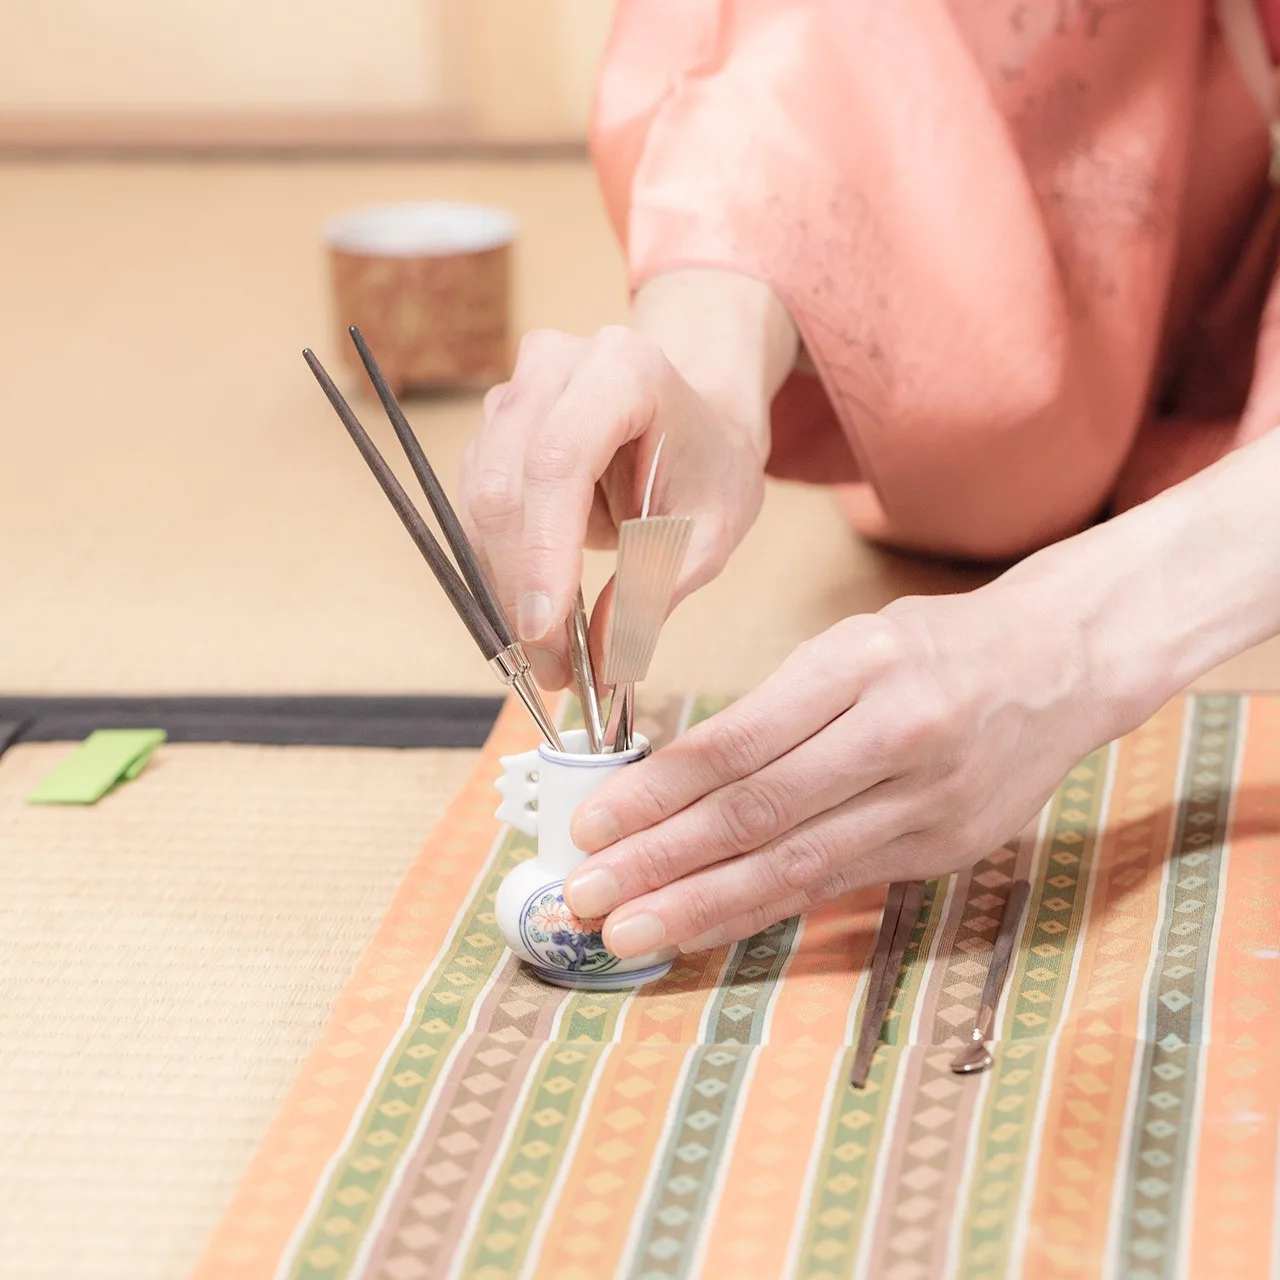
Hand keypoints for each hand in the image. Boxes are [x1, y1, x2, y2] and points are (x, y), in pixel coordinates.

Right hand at [458, 325, 768, 687]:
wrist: (697, 421)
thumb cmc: (710, 465)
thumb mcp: (709, 533)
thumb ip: (655, 589)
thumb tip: (602, 660)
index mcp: (622, 370)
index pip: (560, 462)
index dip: (543, 551)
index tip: (545, 630)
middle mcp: (555, 368)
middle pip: (506, 486)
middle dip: (520, 588)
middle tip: (552, 667)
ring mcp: (515, 393)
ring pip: (480, 503)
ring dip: (504, 586)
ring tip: (550, 650)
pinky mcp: (493, 428)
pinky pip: (476, 508)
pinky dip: (500, 568)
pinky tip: (535, 607)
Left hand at [562, 583, 1104, 955]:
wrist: (1061, 664)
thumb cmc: (938, 646)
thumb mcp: (852, 644)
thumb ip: (774, 711)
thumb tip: (673, 783)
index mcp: (861, 664)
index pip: (739, 741)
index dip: (658, 791)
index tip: (594, 824)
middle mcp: (897, 732)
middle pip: (758, 811)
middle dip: (661, 861)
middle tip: (588, 895)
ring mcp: (928, 799)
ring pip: (795, 863)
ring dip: (701, 905)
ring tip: (630, 932)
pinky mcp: (945, 847)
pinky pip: (836, 885)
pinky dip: (763, 912)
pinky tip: (707, 929)